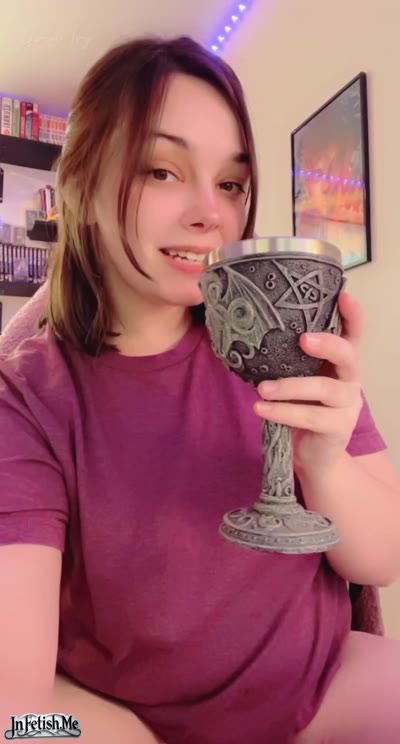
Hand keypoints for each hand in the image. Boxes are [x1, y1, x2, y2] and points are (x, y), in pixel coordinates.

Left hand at [254, 291, 363, 475]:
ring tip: (262, 389)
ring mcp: (348, 404)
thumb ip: (288, 358)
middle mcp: (351, 378)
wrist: (312, 454)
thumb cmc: (301, 407)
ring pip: (325, 389)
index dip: (353, 314)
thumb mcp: (296, 377)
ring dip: (291, 387)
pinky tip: (261, 409)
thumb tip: (249, 330)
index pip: (354, 332)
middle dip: (328, 344)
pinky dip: (283, 412)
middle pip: (349, 355)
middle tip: (302, 340)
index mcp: (341, 361)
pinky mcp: (339, 427)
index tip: (344, 294)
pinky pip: (310, 418)